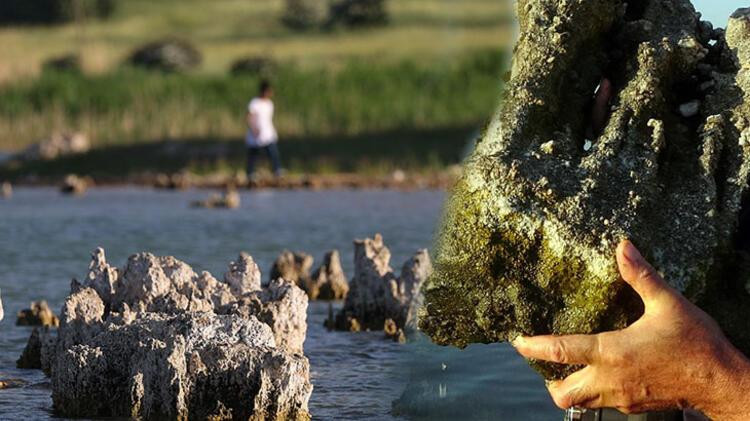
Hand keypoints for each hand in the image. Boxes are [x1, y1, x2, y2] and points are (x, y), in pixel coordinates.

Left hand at [512, 240, 749, 418]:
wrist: (722, 383)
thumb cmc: (696, 343)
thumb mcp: (668, 303)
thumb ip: (640, 276)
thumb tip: (622, 246)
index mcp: (612, 352)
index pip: (560, 351)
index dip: (533, 347)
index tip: (517, 341)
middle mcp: (611, 380)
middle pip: (563, 393)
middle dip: (549, 380)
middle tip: (546, 361)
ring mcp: (622, 398)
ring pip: (582, 403)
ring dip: (571, 388)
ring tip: (570, 367)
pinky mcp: (634, 406)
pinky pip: (603, 404)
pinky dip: (594, 391)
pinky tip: (602, 372)